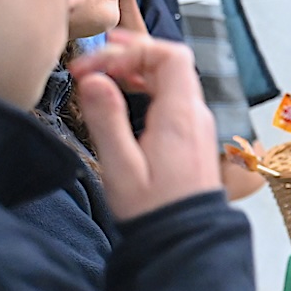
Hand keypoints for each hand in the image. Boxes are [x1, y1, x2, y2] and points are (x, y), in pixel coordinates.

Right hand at [70, 30, 221, 219]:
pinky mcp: (193, 136)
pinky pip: (175, 97)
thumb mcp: (121, 166)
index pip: (168, 56)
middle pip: (171, 62)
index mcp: (180, 115)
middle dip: (132, 53)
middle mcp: (195, 115)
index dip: (131, 51)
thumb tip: (93, 80)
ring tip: (104, 70)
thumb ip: (107, 119)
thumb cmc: (154, 209)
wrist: (186, 239)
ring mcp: (197, 125)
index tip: (95, 65)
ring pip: (174, 79)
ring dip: (139, 69)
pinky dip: (149, 86)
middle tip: (95, 56)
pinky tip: (126, 94)